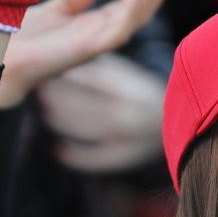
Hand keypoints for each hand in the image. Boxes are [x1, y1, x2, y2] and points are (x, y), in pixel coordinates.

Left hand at [0, 0, 176, 108]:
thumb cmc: (17, 39)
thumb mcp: (50, 11)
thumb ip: (72, 1)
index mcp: (92, 27)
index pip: (129, 5)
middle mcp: (98, 37)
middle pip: (139, 11)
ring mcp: (95, 44)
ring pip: (134, 19)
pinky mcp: (86, 50)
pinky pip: (117, 32)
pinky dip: (131, 12)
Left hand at [37, 52, 165, 172]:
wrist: (179, 122)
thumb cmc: (141, 91)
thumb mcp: (127, 72)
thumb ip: (98, 65)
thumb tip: (60, 57)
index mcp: (131, 87)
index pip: (90, 78)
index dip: (64, 74)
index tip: (45, 69)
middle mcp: (129, 113)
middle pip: (80, 104)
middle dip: (54, 97)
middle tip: (38, 90)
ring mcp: (127, 138)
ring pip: (81, 130)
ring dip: (57, 120)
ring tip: (44, 111)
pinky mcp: (125, 158)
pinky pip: (91, 159)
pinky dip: (70, 154)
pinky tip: (55, 148)